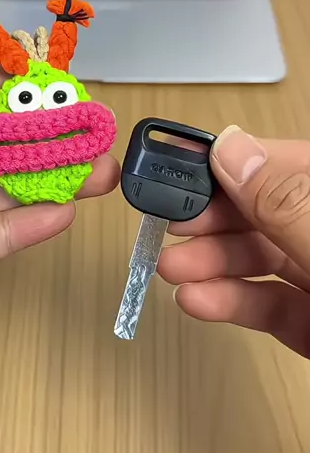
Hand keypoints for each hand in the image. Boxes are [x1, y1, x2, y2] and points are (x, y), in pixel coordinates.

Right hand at [159, 125, 309, 358]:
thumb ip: (286, 203)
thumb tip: (231, 148)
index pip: (282, 162)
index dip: (230, 159)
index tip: (178, 163)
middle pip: (264, 208)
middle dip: (211, 215)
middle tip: (166, 222)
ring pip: (260, 257)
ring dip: (209, 260)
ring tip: (168, 269)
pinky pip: (267, 303)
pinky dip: (229, 301)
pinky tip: (194, 300)